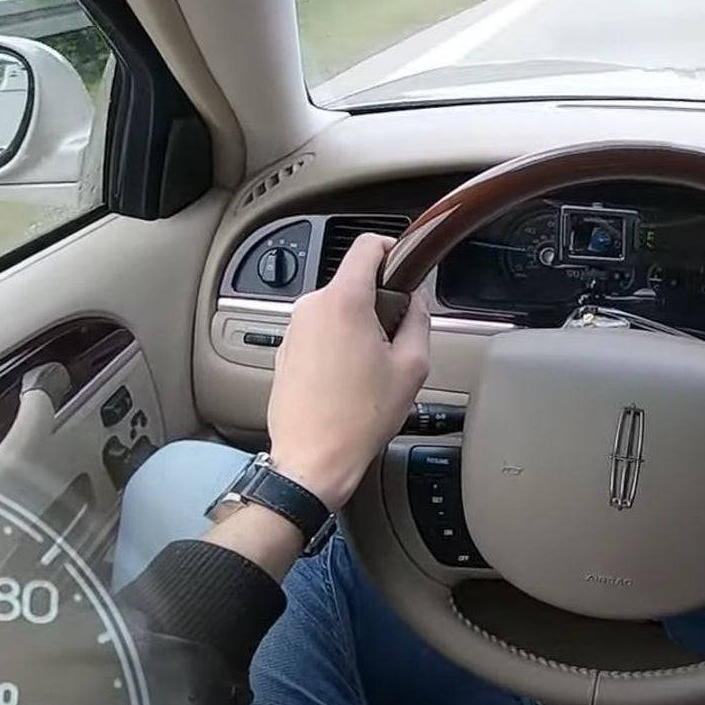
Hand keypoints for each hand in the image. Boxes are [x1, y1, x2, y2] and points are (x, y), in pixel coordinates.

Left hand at [266, 234, 430, 508]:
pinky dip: (337, 344)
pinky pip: (319, 332)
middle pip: (353, 282)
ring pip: (336, 309)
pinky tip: (349, 379)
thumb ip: (419, 320)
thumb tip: (416, 302)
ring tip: (371, 368)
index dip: (392, 250)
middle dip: (378, 302)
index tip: (405, 266)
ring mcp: (294, 329)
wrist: (313, 459)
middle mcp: (311, 307)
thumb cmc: (357, 419)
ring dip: (357, 326)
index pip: (367, 246)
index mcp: (343, 301)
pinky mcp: (286, 350)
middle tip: (396, 339)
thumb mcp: (411, 367)